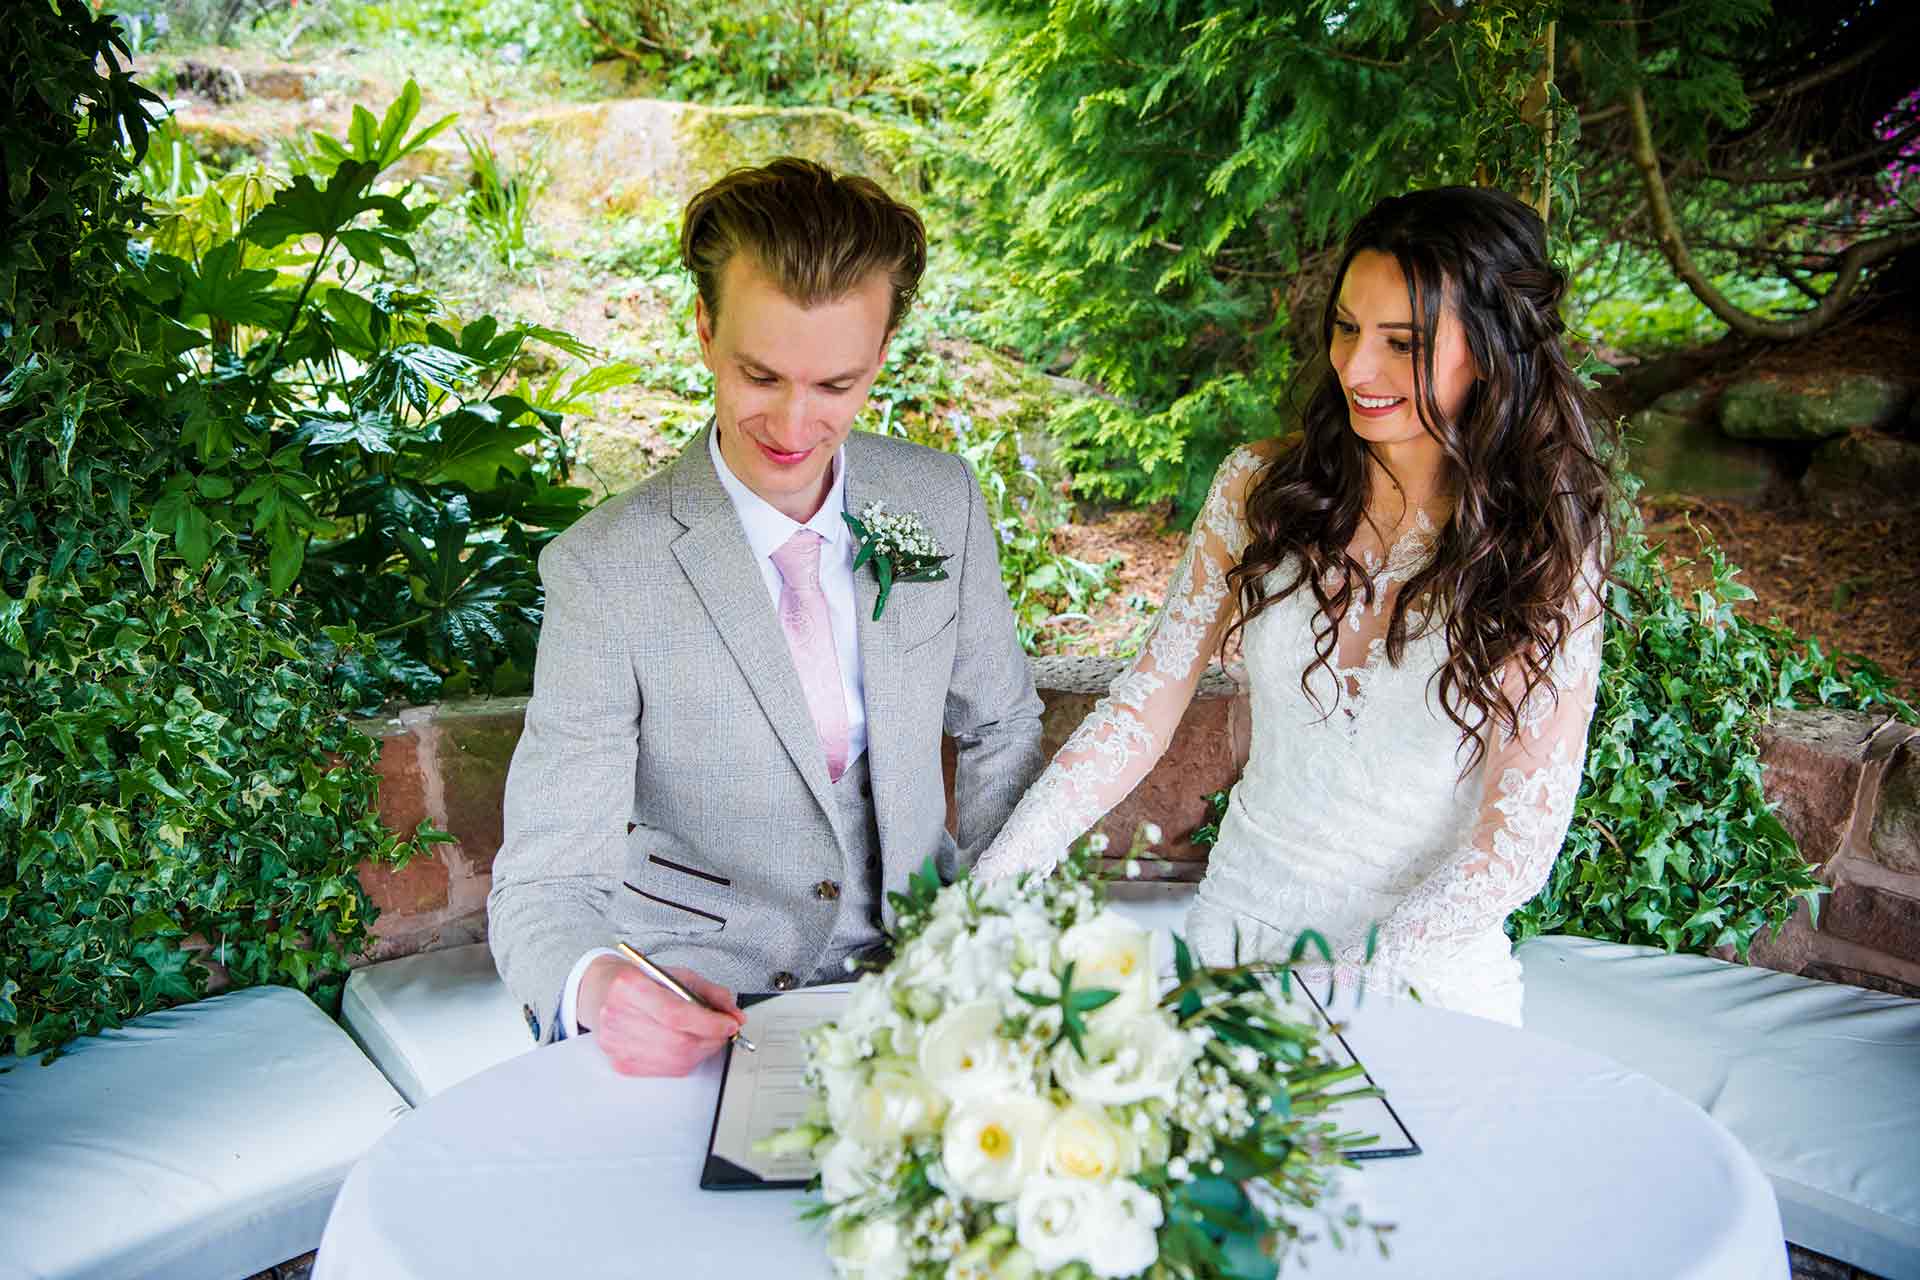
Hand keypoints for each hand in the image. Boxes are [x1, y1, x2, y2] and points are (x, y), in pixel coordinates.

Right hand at [579, 957, 745, 1076]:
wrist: (604, 993)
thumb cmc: (642, 982)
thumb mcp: (678, 976)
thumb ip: (711, 993)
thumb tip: (735, 1015)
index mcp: (630, 987)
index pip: (676, 1014)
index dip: (709, 1023)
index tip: (730, 1023)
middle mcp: (618, 1016)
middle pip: (677, 1042)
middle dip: (711, 1039)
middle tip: (724, 1031)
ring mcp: (617, 1044)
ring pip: (675, 1061)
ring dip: (702, 1051)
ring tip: (707, 1037)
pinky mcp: (621, 1063)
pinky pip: (665, 1071)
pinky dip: (686, 1061)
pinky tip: (688, 1046)